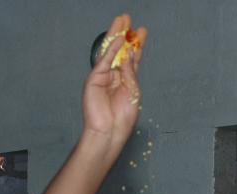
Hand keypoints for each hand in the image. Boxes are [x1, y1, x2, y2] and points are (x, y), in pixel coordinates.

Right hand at [81, 14, 145, 147]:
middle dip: (125, 35)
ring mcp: (103, 76)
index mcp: (126, 81)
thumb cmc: (123, 118)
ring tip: (122, 21)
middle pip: (121, 51)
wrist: (109, 132)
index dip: (137, 44)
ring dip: (115, 36)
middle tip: (129, 19)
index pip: (132, 58)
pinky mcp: (94, 79)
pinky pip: (103, 61)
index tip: (142, 31)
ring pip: (110, 52)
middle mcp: (115, 76)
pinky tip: (118, 39)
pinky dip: (110, 49)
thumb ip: (131, 72)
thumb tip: (130, 53)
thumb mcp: (133, 92)